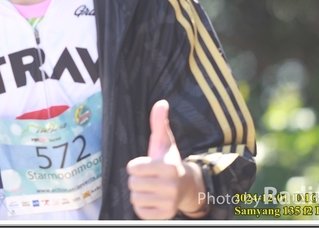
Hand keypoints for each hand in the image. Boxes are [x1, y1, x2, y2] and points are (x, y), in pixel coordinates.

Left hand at [126, 100, 205, 218]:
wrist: (186, 187)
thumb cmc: (169, 161)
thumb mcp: (164, 142)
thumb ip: (159, 123)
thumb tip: (161, 102)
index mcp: (170, 167)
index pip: (133, 167)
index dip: (136, 165)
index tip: (147, 164)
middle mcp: (172, 186)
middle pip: (132, 183)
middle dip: (137, 179)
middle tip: (149, 177)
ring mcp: (169, 203)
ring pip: (134, 197)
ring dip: (139, 192)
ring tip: (151, 187)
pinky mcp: (165, 215)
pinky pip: (139, 211)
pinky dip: (142, 205)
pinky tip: (152, 199)